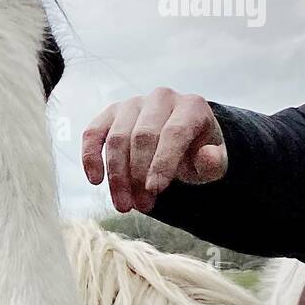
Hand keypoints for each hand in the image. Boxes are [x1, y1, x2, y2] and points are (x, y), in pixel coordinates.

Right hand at [82, 88, 227, 213]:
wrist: (180, 140)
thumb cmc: (197, 153)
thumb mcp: (214, 163)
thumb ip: (214, 162)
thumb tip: (206, 156)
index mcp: (191, 106)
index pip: (173, 133)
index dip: (162, 163)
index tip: (155, 191)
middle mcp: (161, 98)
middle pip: (142, 136)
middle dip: (138, 175)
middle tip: (141, 206)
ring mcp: (133, 103)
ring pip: (116, 138)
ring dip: (116, 175)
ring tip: (124, 204)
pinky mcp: (111, 113)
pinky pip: (93, 132)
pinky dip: (90, 156)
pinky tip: (95, 180)